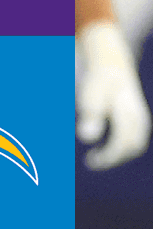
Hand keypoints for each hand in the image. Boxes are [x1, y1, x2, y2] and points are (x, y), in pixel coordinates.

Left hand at [77, 21, 150, 169]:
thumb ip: (91, 116)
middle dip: (114, 158)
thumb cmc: (98, 83)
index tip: (91, 162)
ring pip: (136, 144)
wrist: (112, 66)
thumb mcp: (90, 97)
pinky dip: (122, 147)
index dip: (108, 157)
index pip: (123, 143)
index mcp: (129, 113)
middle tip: (92, 162)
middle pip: (133, 147)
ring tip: (97, 158)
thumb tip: (86, 138)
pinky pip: (135, 139)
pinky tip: (106, 148)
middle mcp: (140, 117)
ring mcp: (142, 118)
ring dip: (118, 154)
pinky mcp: (139, 119)